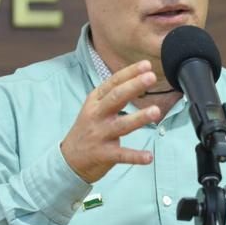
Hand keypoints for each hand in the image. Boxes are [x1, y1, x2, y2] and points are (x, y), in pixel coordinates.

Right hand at [60, 61, 162, 182]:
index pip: (113, 83)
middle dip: (134, 86)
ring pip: (122, 124)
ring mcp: (99, 134)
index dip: (130, 73)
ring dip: (139, 117)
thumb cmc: (88, 129)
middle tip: (151, 77)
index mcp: (95, 101)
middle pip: (116, 97)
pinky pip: (122, 155)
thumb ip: (113, 94)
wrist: (69, 159)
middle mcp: (96, 115)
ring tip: (156, 111)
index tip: (147, 65)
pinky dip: (136, 156)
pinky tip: (149, 157)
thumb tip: (140, 77)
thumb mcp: (95, 107)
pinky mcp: (103, 154)